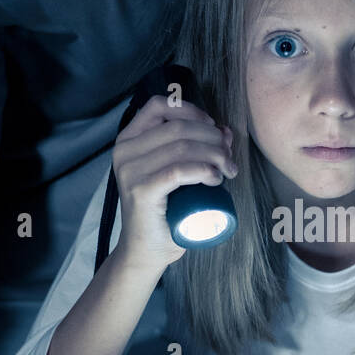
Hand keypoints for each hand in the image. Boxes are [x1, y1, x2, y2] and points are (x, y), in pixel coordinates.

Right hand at [111, 92, 237, 271]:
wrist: (147, 249)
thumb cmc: (165, 210)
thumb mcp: (179, 173)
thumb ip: (197, 149)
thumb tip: (225, 131)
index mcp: (129, 140)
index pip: (159, 105)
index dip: (191, 112)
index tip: (213, 129)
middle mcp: (125, 151)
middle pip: (178, 127)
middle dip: (212, 138)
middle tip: (229, 158)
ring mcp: (130, 171)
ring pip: (182, 147)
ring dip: (215, 155)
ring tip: (228, 171)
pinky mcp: (142, 191)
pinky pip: (179, 170)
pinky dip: (203, 171)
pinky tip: (215, 179)